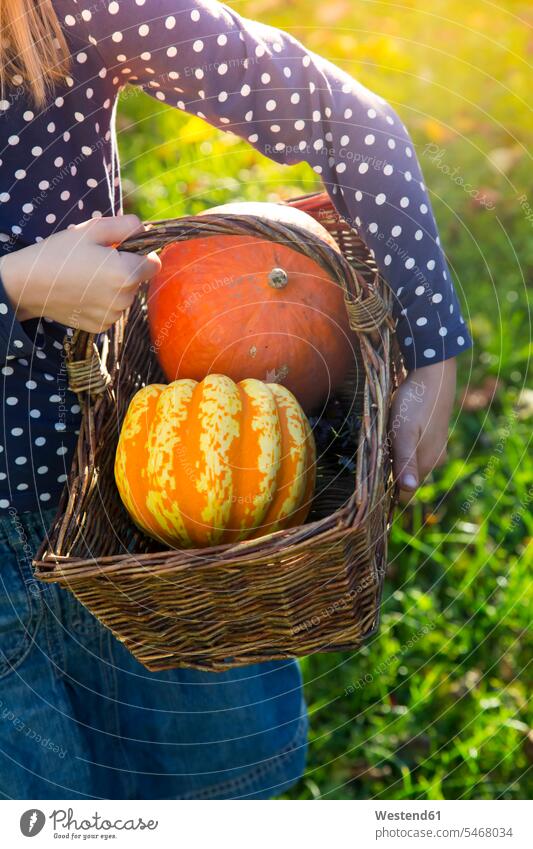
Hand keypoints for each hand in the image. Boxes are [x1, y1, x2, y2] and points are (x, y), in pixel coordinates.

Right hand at [0, 215, 160, 332]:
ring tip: (86, 277)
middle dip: (125, 268)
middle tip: (96, 261)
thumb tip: (145, 230)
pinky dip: (102, 302)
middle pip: (138, 280)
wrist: (28, 285)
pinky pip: (112, 310)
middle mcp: (124, 299)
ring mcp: (113, 316)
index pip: (154, 263)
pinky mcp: (101, 326)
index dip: (141, 253)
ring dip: (114, 286)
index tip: (122, 249)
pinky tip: (82, 293)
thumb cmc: (60, 253)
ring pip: (125, 296)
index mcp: (127, 273)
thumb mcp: (92, 229)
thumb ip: (126, 226)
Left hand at [390, 358, 456, 502]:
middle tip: (376, 449)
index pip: (405, 492)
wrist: (433, 372)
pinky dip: (401, 444)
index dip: (387, 488)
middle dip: (389, 469)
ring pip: (409, 461)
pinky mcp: (434, 435)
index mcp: (426, 463)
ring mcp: (436, 447)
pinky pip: (413, 448)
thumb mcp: (404, 432)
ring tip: (385, 436)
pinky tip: (395, 428)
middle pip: (406, 477)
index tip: (372, 476)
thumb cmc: (415, 402)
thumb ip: (405, 461)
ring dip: (394, 454)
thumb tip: (407, 489)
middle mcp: (434, 460)